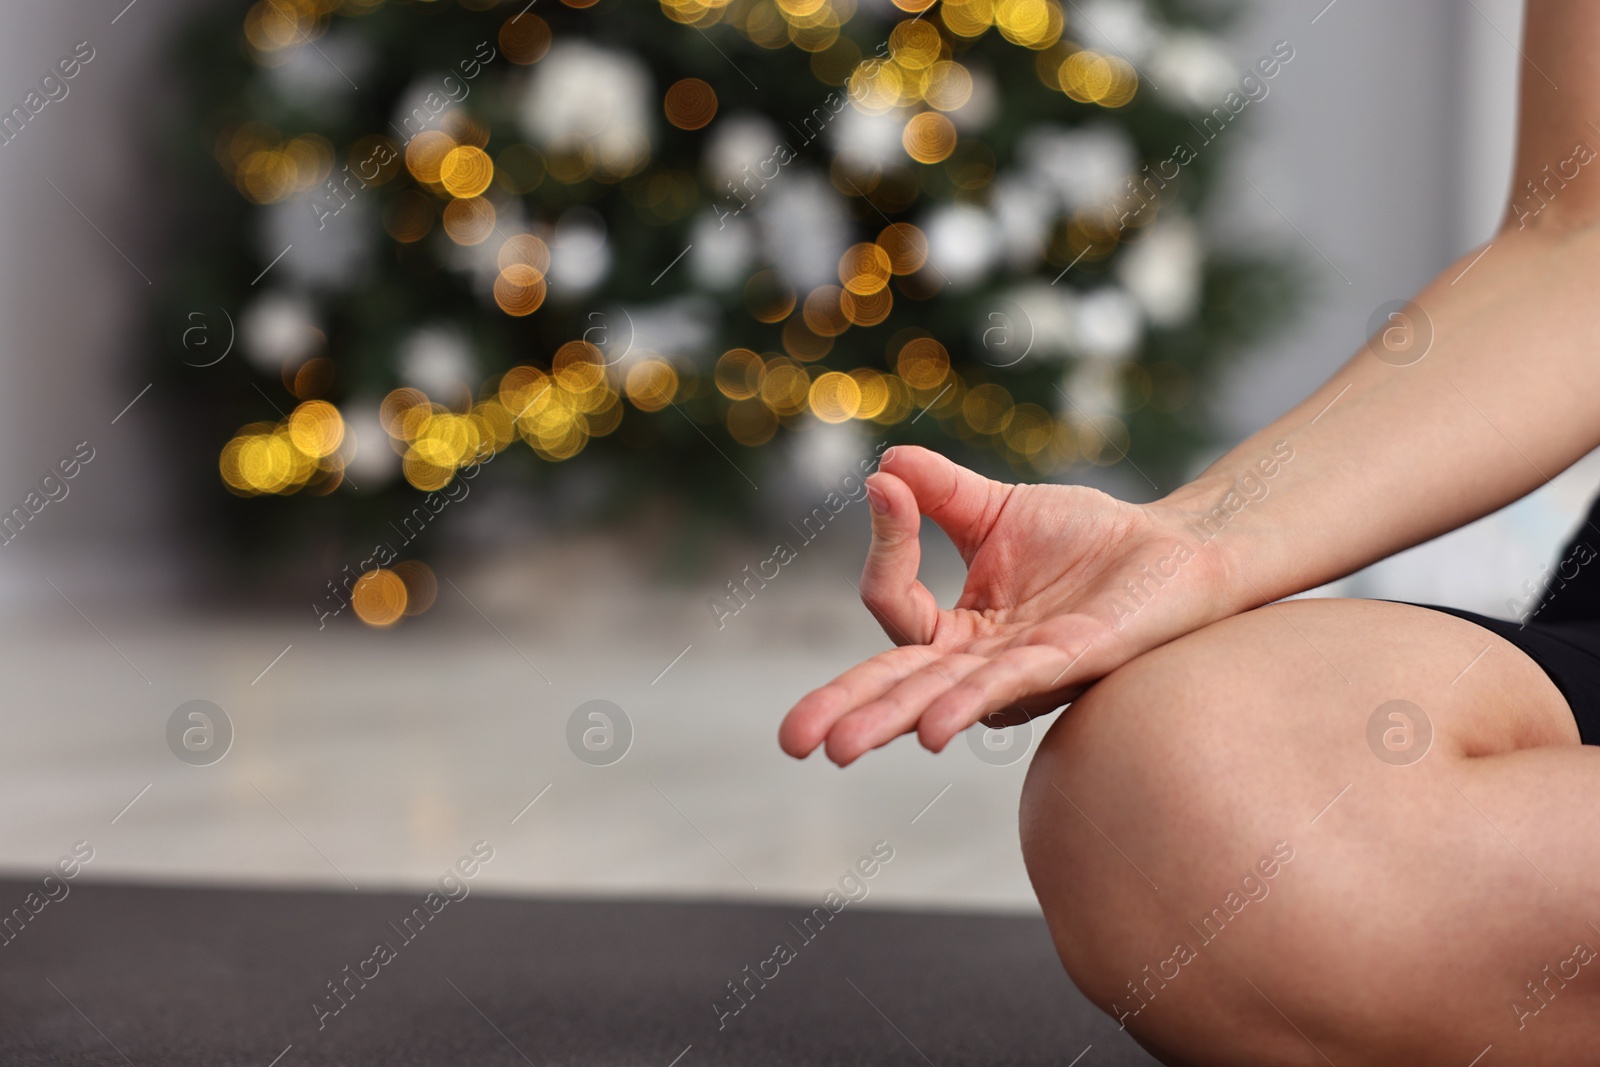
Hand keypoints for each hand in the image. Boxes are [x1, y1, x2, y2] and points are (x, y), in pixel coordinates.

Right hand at [778, 446, 1240, 764]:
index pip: (897, 604)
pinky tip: (928, 732)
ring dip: (889, 719)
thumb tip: (882, 467)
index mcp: (961, 631)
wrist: (1174, 546)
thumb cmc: (1090, 539)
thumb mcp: (998, 508)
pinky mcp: (1069, 662)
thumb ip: (940, 492)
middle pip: (900, 685)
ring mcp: (1023, 671)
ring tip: (839, 746)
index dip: (887, 548)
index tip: (888, 489)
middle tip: (793, 739)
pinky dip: (966, 704)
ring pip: (941, 696)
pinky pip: (1008, 685)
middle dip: (845, 710)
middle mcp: (983, 661)